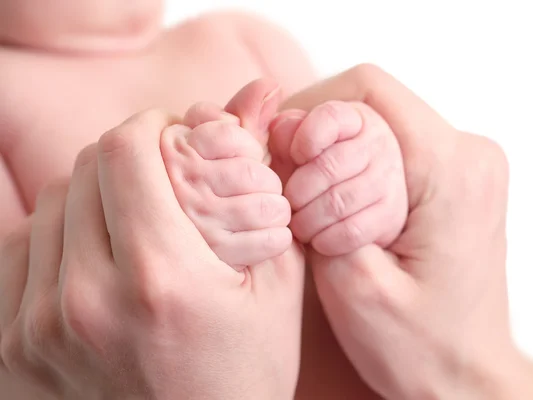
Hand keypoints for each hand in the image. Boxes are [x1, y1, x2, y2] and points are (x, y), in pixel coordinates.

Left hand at [0, 105, 303, 398]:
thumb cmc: (247, 376)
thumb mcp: (276, 283)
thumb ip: (263, 182)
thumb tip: (256, 95)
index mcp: (162, 279)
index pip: (126, 149)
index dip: (154, 127)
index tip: (176, 140)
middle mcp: (86, 301)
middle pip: (86, 169)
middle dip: (129, 159)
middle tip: (163, 182)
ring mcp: (37, 328)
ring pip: (51, 205)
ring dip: (94, 196)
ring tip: (135, 225)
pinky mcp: (12, 347)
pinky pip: (21, 250)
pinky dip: (60, 237)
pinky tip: (99, 260)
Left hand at [269, 101, 406, 255]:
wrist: (363, 197)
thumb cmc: (321, 165)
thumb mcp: (302, 142)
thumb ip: (286, 133)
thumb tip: (279, 132)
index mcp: (354, 119)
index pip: (330, 119)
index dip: (304, 139)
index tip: (293, 156)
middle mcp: (377, 145)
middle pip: (329, 166)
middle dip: (298, 191)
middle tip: (286, 204)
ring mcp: (388, 180)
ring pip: (338, 203)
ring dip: (308, 219)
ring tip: (297, 224)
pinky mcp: (391, 214)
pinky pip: (353, 231)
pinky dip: (327, 239)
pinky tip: (316, 238)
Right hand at [275, 64, 532, 398]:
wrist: (467, 374)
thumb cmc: (420, 345)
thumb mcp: (355, 284)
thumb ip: (319, 204)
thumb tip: (289, 142)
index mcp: (453, 172)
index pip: (369, 92)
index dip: (313, 112)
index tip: (284, 154)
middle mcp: (468, 155)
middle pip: (370, 105)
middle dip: (317, 144)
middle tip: (296, 201)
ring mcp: (463, 164)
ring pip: (374, 124)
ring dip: (332, 162)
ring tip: (319, 219)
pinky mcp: (450, 178)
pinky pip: (387, 147)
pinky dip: (350, 171)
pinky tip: (337, 215)